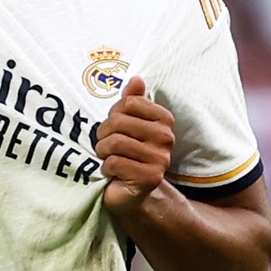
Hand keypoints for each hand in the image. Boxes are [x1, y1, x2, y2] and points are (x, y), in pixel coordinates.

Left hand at [96, 75, 174, 216]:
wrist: (130, 191)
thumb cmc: (126, 153)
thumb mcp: (127, 123)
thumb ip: (132, 100)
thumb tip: (136, 78)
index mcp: (164, 120)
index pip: (127, 102)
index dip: (113, 114)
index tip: (116, 127)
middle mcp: (166, 138)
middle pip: (118, 121)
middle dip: (104, 134)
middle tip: (107, 146)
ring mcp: (160, 159)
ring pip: (115, 142)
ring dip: (103, 152)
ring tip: (109, 158)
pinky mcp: (150, 178)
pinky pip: (115, 163)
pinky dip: (106, 168)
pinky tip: (114, 173)